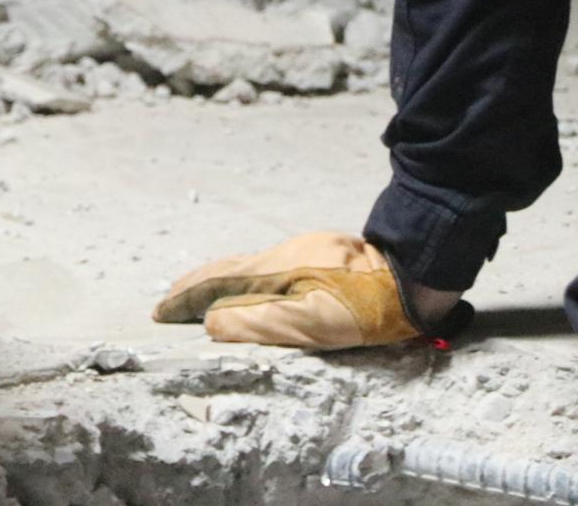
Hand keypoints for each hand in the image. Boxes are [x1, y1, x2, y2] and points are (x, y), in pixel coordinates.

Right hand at [152, 232, 459, 349]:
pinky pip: (265, 265)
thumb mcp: (314, 323)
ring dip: (216, 282)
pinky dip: (242, 277)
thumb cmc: (368, 303)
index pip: (216, 284)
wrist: (417, 270)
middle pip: (226, 271)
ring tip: (198, 296)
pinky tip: (249, 285)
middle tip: (168, 303)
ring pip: (245, 266)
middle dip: (193, 287)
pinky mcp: (319, 254)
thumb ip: (261, 325)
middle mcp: (281, 256)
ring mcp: (300, 253)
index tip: (160, 312)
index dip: (186, 299)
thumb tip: (211, 325)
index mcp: (274, 272)